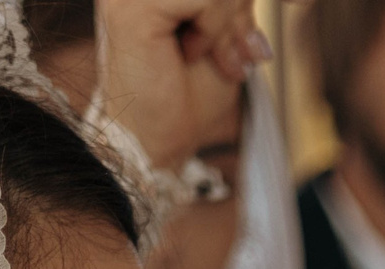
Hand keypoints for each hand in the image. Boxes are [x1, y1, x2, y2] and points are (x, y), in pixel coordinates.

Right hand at [92, 0, 265, 167]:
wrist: (159, 139)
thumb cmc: (189, 95)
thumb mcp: (230, 30)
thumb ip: (236, 0)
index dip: (243, 6)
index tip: (253, 45)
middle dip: (241, 13)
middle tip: (239, 55)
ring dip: (230, 25)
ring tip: (219, 59)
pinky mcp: (131, 7)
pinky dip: (215, 30)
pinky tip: (192, 54)